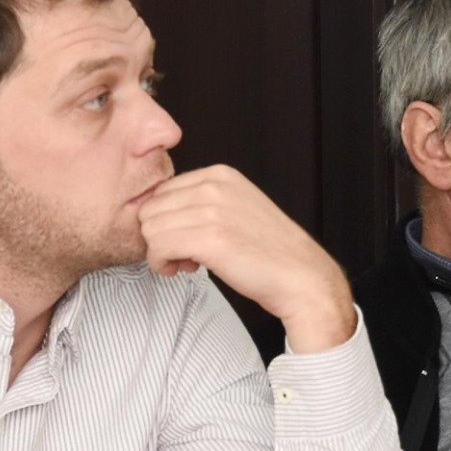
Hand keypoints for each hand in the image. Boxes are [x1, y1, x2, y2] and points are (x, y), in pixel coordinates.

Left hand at [139, 165, 353, 351]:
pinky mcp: (209, 238)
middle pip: (150, 209)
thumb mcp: (237, 207)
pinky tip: (184, 269)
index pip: (161, 191)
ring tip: (187, 262)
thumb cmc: (269, 251)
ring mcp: (212, 210)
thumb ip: (202, 201)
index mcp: (220, 174)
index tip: (186, 238)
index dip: (167, 220)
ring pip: (150, 229)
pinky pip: (158, 248)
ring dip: (160, 252)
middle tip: (184, 254)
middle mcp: (214, 186)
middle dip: (160, 235)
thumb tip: (160, 213)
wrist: (300, 276)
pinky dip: (162, 264)